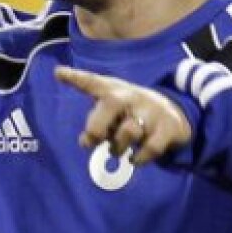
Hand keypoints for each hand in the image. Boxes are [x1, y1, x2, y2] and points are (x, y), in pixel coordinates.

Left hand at [54, 66, 191, 165]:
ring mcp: (151, 111)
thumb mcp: (111, 110)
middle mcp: (131, 97)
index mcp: (112, 91)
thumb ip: (95, 124)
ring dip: (117, 148)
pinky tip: (135, 159)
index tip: (58, 73)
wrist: (173, 112)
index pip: (92, 81)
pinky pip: (151, 148)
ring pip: (129, 131)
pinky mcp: (168, 127)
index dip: (75, 77)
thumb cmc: (130, 112)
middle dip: (96, 127)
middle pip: (111, 104)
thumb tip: (85, 142)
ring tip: (117, 151)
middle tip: (91, 141)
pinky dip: (140, 158)